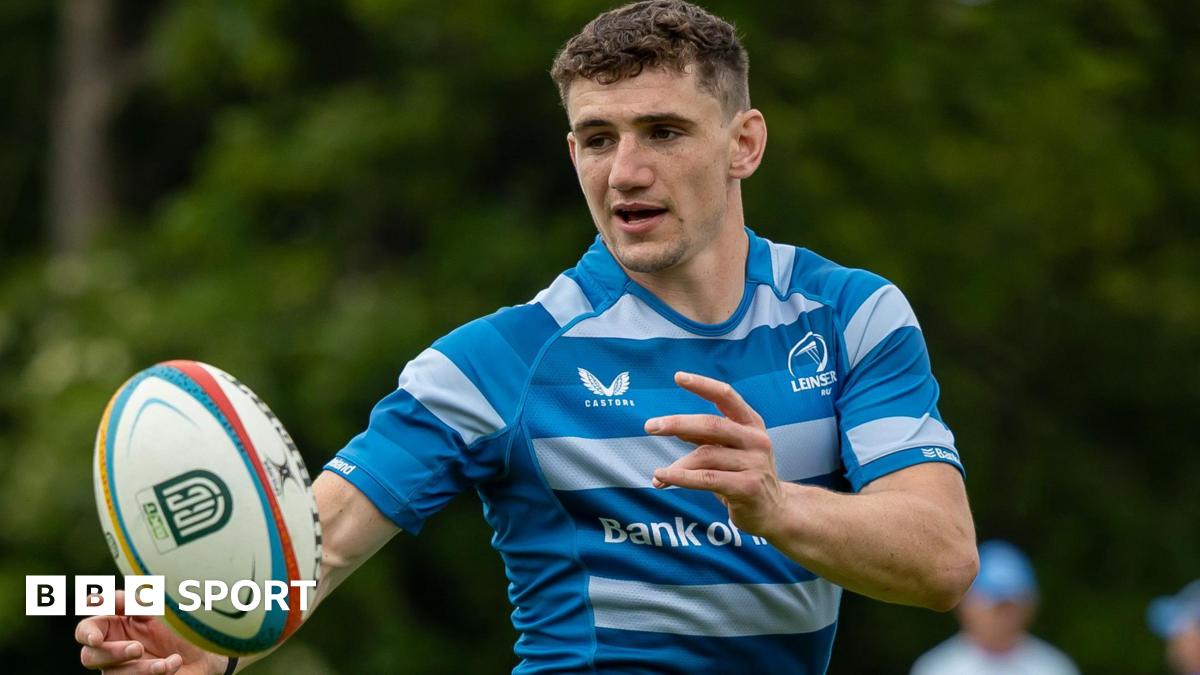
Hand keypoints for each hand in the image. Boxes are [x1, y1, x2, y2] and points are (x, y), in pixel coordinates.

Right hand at [75, 590, 228, 674]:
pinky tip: (173, 663)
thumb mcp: (161, 610)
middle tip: (137, 648)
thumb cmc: (180, 628)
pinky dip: (154, 673)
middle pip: (89, 657)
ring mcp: (122, 670)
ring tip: (164, 663)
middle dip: (112, 653)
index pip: (87, 629)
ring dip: (139, 668)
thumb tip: (113, 599)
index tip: (96, 637)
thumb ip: (135, 602)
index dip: (87, 632)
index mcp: (114, 626)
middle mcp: (113, 650)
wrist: (207, 653)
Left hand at [647, 371, 785, 536]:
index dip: (703, 384)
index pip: (727, 396)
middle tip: (650, 426)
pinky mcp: (748, 488)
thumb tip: (676, 427)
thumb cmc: (745, 476)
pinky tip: (662, 478)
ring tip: (658, 475)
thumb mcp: (730, 450)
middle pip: (712, 425)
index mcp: (752, 424)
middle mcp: (756, 439)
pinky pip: (707, 479)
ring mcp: (755, 464)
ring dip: (677, 465)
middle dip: (677, 423)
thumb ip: (707, 437)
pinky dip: (681, 478)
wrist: (775, 512)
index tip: (678, 377)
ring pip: (705, 456)